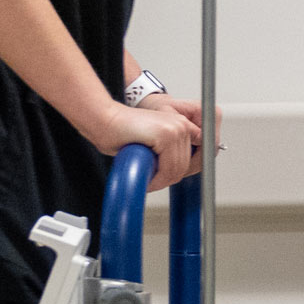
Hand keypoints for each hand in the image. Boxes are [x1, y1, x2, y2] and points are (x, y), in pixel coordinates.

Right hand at [86, 97, 202, 182]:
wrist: (105, 121)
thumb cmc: (124, 134)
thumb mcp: (155, 144)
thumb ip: (171, 153)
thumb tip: (184, 172)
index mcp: (183, 125)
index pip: (198, 158)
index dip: (183, 172)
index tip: (166, 178)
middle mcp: (182, 125)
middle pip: (188, 165)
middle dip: (169, 178)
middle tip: (153, 182)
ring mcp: (176, 128)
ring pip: (178, 169)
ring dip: (162, 181)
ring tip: (148, 181)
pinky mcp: (166, 135)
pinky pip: (168, 169)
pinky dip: (157, 180)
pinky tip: (147, 178)